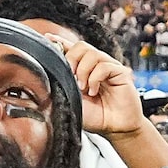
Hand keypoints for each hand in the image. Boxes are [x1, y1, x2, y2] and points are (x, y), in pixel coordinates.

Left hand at [26, 20, 148, 143]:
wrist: (114, 128)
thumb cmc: (94, 117)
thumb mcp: (70, 100)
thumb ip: (60, 86)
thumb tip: (47, 74)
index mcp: (83, 69)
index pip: (71, 49)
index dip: (59, 42)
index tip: (47, 38)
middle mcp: (96, 65)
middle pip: (81, 46)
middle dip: (71, 59)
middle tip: (70, 77)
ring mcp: (109, 67)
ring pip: (92, 53)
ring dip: (83, 71)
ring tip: (83, 88)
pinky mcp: (120, 72)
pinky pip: (104, 65)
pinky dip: (95, 78)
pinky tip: (94, 91)